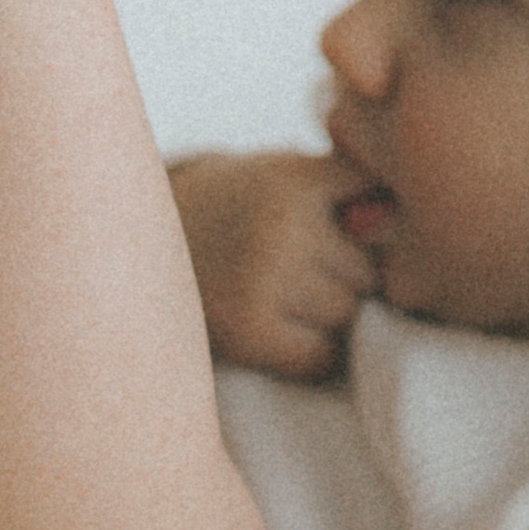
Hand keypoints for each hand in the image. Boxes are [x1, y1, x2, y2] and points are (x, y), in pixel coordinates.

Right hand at [171, 147, 378, 378]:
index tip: (348, 226)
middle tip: (302, 266)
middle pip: (369, 271)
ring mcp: (263, 281)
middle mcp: (281, 227)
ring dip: (330, 315)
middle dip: (349, 274)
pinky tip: (279, 329)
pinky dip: (311, 351)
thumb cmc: (233, 209)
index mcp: (294, 179)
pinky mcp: (248, 333)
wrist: (134, 243)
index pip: (378, 204)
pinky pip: (321, 356)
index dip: (369, 222)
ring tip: (284, 296)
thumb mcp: (283, 173)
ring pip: (348, 315)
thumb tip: (394, 225)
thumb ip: (348, 188)